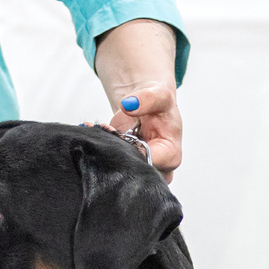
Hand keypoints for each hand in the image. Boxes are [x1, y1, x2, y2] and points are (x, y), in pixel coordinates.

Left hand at [93, 18, 182, 180]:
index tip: (120, 134)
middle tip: (108, 130)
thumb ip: (146, 99)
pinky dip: (101, 149)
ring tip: (104, 129)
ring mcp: (141, 170)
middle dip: (117, 152)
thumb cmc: (160, 104)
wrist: (149, 105)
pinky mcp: (126, 167)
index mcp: (171, 155)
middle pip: (135, 173)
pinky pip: (110, 165)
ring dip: (107, 151)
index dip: (132, 150)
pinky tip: (97, 132)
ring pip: (120, 171)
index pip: (149, 164)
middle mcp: (159, 168)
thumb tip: (128, 104)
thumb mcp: (160, 95)